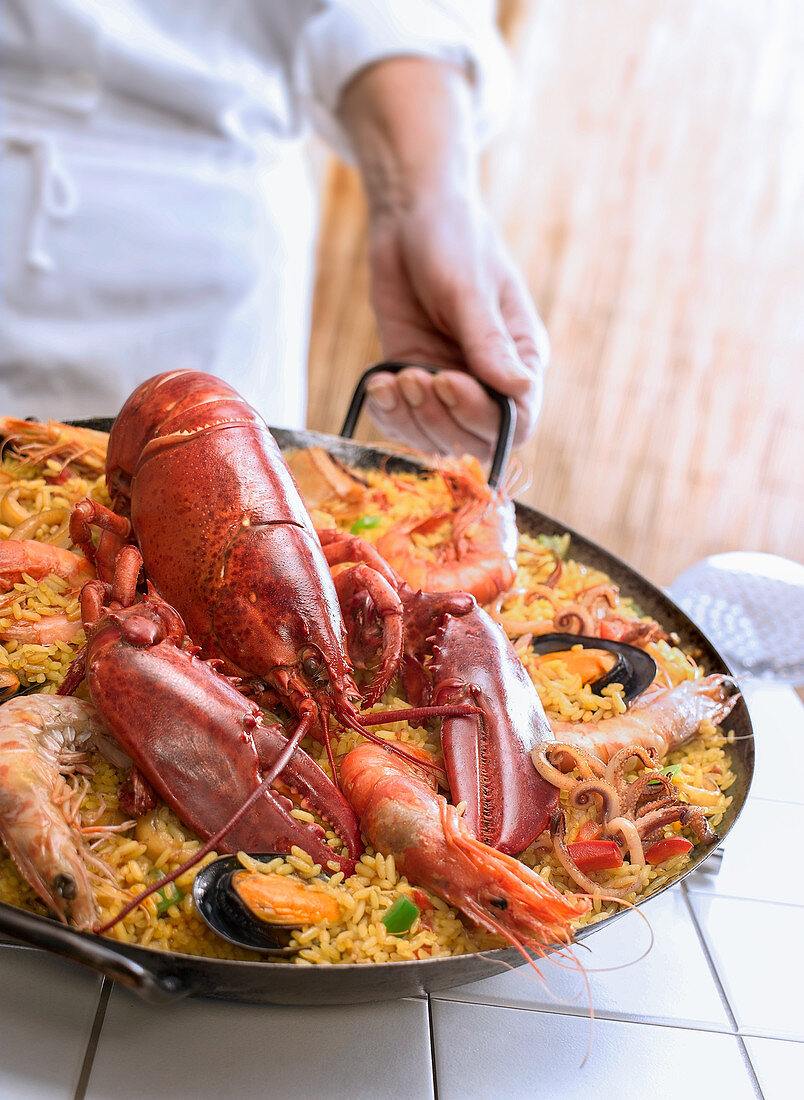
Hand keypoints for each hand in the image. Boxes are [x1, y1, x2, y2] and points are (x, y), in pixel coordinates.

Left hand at [338, 58, 548, 459]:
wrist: (410, 219)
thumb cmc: (453, 241)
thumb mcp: (470, 289)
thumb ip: (489, 342)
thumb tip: (520, 389)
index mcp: (521, 360)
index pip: (516, 421)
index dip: (481, 416)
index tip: (447, 380)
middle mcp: (488, 382)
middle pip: (474, 440)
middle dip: (440, 420)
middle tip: (414, 378)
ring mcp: (449, 385)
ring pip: (435, 439)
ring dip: (410, 419)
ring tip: (394, 378)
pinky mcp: (414, 379)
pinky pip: (402, 422)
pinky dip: (386, 413)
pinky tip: (377, 383)